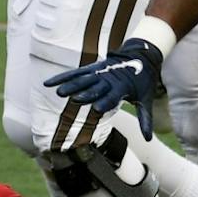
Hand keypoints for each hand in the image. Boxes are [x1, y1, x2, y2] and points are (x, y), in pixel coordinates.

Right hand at [44, 38, 164, 135]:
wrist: (140, 57)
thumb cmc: (142, 82)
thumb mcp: (145, 100)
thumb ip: (145, 119)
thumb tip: (149, 139)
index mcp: (123, 87)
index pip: (113, 96)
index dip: (106, 101)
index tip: (97, 109)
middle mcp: (109, 79)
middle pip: (95, 87)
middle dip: (85, 93)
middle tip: (74, 100)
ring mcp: (99, 72)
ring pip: (82, 79)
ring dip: (70, 85)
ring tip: (58, 92)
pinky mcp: (92, 68)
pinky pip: (75, 73)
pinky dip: (62, 77)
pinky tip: (48, 84)